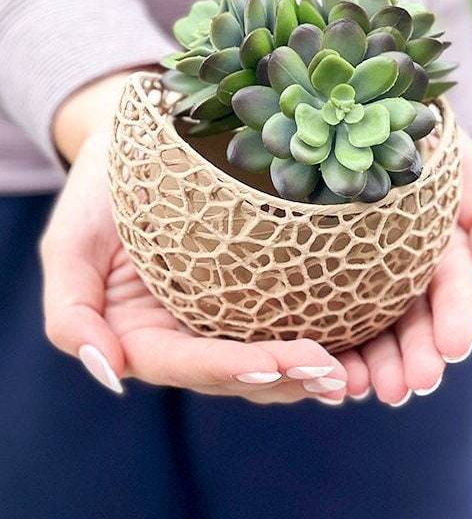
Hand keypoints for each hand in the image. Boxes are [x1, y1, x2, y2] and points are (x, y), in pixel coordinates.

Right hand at [41, 131, 347, 402]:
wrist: (138, 141)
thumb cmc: (98, 190)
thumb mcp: (67, 245)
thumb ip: (71, 315)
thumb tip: (109, 371)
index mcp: (141, 336)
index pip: (185, 364)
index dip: (228, 369)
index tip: (275, 366)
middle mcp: (185, 336)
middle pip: (235, 374)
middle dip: (283, 377)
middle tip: (334, 373)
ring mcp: (221, 319)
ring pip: (266, 362)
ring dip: (307, 373)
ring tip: (351, 372)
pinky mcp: (252, 293)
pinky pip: (283, 323)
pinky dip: (320, 338)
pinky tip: (356, 342)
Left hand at [335, 131, 471, 404]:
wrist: (358, 120)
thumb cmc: (423, 143)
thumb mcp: (465, 168)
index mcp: (442, 255)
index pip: (453, 291)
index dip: (455, 319)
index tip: (452, 348)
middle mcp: (403, 276)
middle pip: (411, 323)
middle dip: (411, 358)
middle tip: (406, 386)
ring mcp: (362, 282)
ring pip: (369, 331)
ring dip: (369, 365)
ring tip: (358, 389)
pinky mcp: (321, 280)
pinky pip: (326, 318)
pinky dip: (328, 348)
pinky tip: (324, 370)